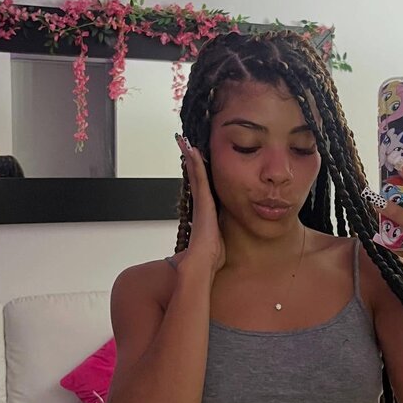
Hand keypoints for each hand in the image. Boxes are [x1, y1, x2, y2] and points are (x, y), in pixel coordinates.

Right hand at [175, 134, 225, 277]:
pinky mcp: (202, 201)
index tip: (193, 159)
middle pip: (195, 177)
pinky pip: (199, 177)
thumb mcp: (217, 241)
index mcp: (204, 211)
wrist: (202, 261)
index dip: (197, 172)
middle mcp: (200, 204)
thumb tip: (218, 241)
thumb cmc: (210, 255)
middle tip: (183, 143)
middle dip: (190, 160)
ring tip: (185, 142)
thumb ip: (217, 236)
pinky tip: (193, 152)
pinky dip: (195, 164)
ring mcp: (200, 201)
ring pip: (195, 174)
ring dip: (190, 157)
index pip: (201, 187)